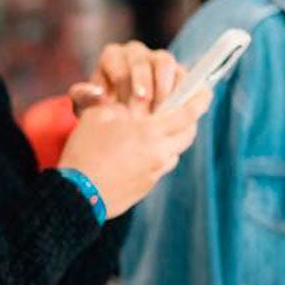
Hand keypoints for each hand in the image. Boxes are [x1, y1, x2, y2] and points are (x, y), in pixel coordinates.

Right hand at [55, 86, 210, 216]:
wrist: (77, 194)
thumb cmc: (85, 151)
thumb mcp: (99, 116)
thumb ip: (122, 109)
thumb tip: (132, 112)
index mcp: (150, 132)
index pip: (187, 113)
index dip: (200, 100)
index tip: (207, 90)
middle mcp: (159, 153)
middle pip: (187, 134)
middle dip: (188, 120)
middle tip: (179, 110)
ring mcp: (154, 173)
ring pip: (174, 152)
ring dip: (170, 140)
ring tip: (150, 133)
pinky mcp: (146, 187)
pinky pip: (159, 167)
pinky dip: (155, 156)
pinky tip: (134, 154)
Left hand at [89, 41, 181, 112]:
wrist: (124, 120)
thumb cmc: (104, 110)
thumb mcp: (89, 106)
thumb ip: (86, 98)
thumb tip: (98, 93)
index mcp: (112, 56)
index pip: (115, 58)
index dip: (119, 78)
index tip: (121, 100)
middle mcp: (136, 53)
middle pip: (141, 60)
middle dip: (142, 83)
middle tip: (142, 105)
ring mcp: (158, 59)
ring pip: (165, 62)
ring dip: (163, 86)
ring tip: (160, 110)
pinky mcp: (177, 72)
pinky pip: (183, 76)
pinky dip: (180, 93)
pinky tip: (174, 112)